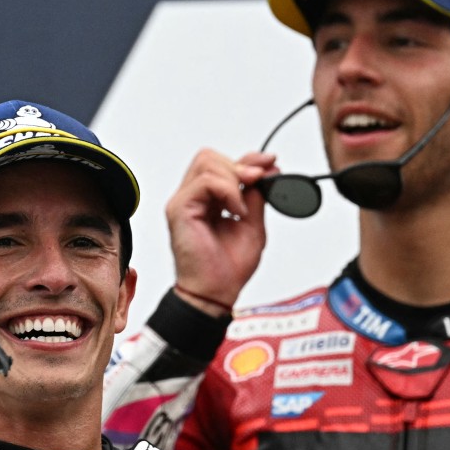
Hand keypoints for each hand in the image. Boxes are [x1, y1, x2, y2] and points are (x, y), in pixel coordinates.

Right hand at [165, 149, 274, 315]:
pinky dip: (227, 191)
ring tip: (242, 207)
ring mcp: (183, 202)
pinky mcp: (179, 209)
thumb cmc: (227, 269)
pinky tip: (236, 211)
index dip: (248, 159)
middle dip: (240, 165)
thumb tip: (264, 174)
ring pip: (207, 163)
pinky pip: (205, 182)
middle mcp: (193, 199)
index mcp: (208, 201)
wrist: (216, 292)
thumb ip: (255, 198)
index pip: (222, 164)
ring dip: (233, 179)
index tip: (270, 163)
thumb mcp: (253, 225)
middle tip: (257, 182)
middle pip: (210, 157)